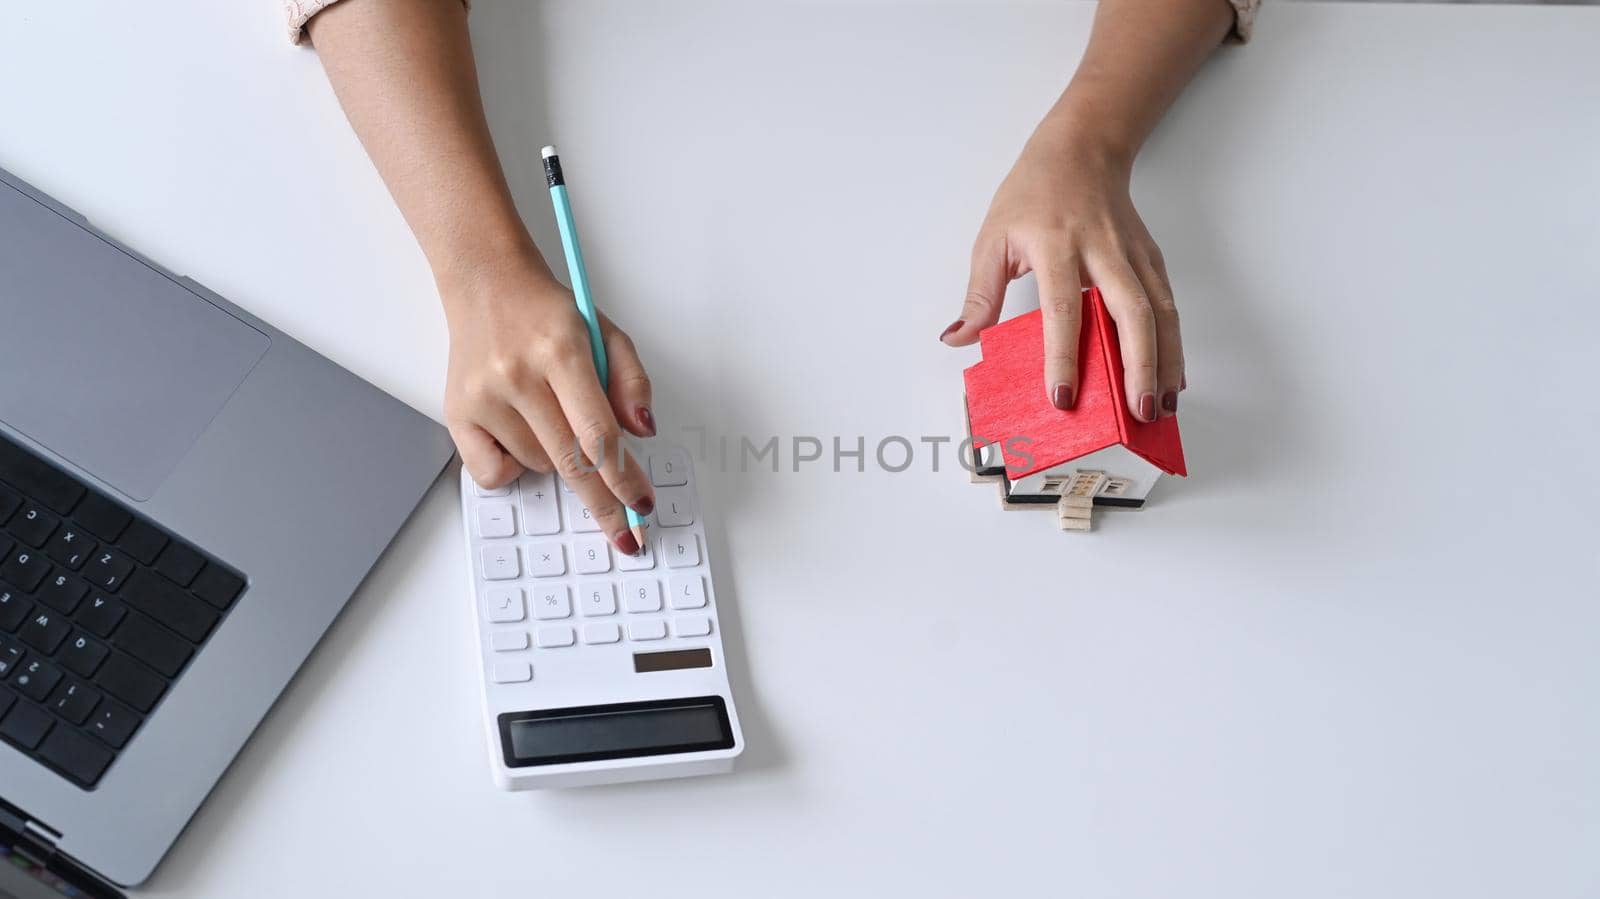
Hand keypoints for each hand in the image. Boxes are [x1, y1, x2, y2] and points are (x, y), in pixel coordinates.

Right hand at [441, 248, 656, 553]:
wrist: (485, 282)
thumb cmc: (546, 312)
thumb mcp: (604, 331)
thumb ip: (631, 380)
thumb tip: (642, 432)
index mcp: (560, 350)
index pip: (599, 433)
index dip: (624, 477)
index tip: (641, 506)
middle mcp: (517, 375)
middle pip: (571, 462)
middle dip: (603, 503)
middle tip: (625, 533)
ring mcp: (483, 397)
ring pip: (538, 466)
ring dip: (556, 458)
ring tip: (548, 414)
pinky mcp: (456, 413)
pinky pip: (493, 474)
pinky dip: (513, 467)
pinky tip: (520, 434)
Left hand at [942, 117, 1182, 420]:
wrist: (1081, 149)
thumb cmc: (1033, 193)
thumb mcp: (992, 238)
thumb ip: (979, 295)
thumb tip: (958, 339)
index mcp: (1056, 246)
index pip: (1062, 310)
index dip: (1063, 357)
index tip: (1062, 398)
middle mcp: (1102, 251)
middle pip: (1130, 313)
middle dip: (1137, 366)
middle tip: (1136, 411)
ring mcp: (1133, 255)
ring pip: (1159, 313)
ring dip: (1164, 363)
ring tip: (1161, 407)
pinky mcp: (1152, 259)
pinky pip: (1167, 307)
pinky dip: (1174, 345)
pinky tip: (1173, 377)